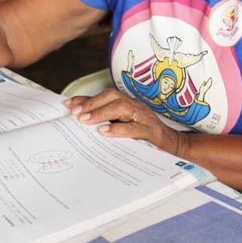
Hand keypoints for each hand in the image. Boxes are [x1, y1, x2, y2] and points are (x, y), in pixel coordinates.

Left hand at [65, 88, 189, 157]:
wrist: (173, 146)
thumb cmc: (145, 137)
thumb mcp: (125, 127)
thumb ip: (108, 122)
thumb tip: (82, 120)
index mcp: (128, 104)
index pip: (105, 96)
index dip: (86, 98)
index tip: (68, 105)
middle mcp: (136, 106)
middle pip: (113, 96)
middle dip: (92, 103)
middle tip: (76, 113)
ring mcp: (144, 117)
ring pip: (122, 107)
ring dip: (101, 113)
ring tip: (85, 121)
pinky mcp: (151, 131)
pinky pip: (134, 127)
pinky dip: (118, 129)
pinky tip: (104, 132)